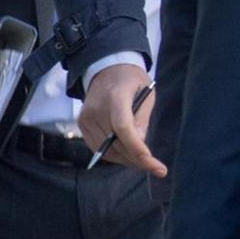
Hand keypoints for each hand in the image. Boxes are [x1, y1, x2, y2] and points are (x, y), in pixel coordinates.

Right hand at [78, 62, 165, 176]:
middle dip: (137, 159)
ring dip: (126, 160)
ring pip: (106, 150)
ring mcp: (86, 118)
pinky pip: (97, 147)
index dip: (136, 147)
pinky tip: (129, 156)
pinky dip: (114, 154)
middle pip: (115, 143)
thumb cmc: (132, 81)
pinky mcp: (82, 124)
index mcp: (115, 97)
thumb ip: (142, 119)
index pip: (123, 127)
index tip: (152, 162)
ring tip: (145, 163)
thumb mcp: (147, 93)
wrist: (107, 69)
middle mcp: (96, 109)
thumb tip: (140, 145)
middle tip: (157, 169)